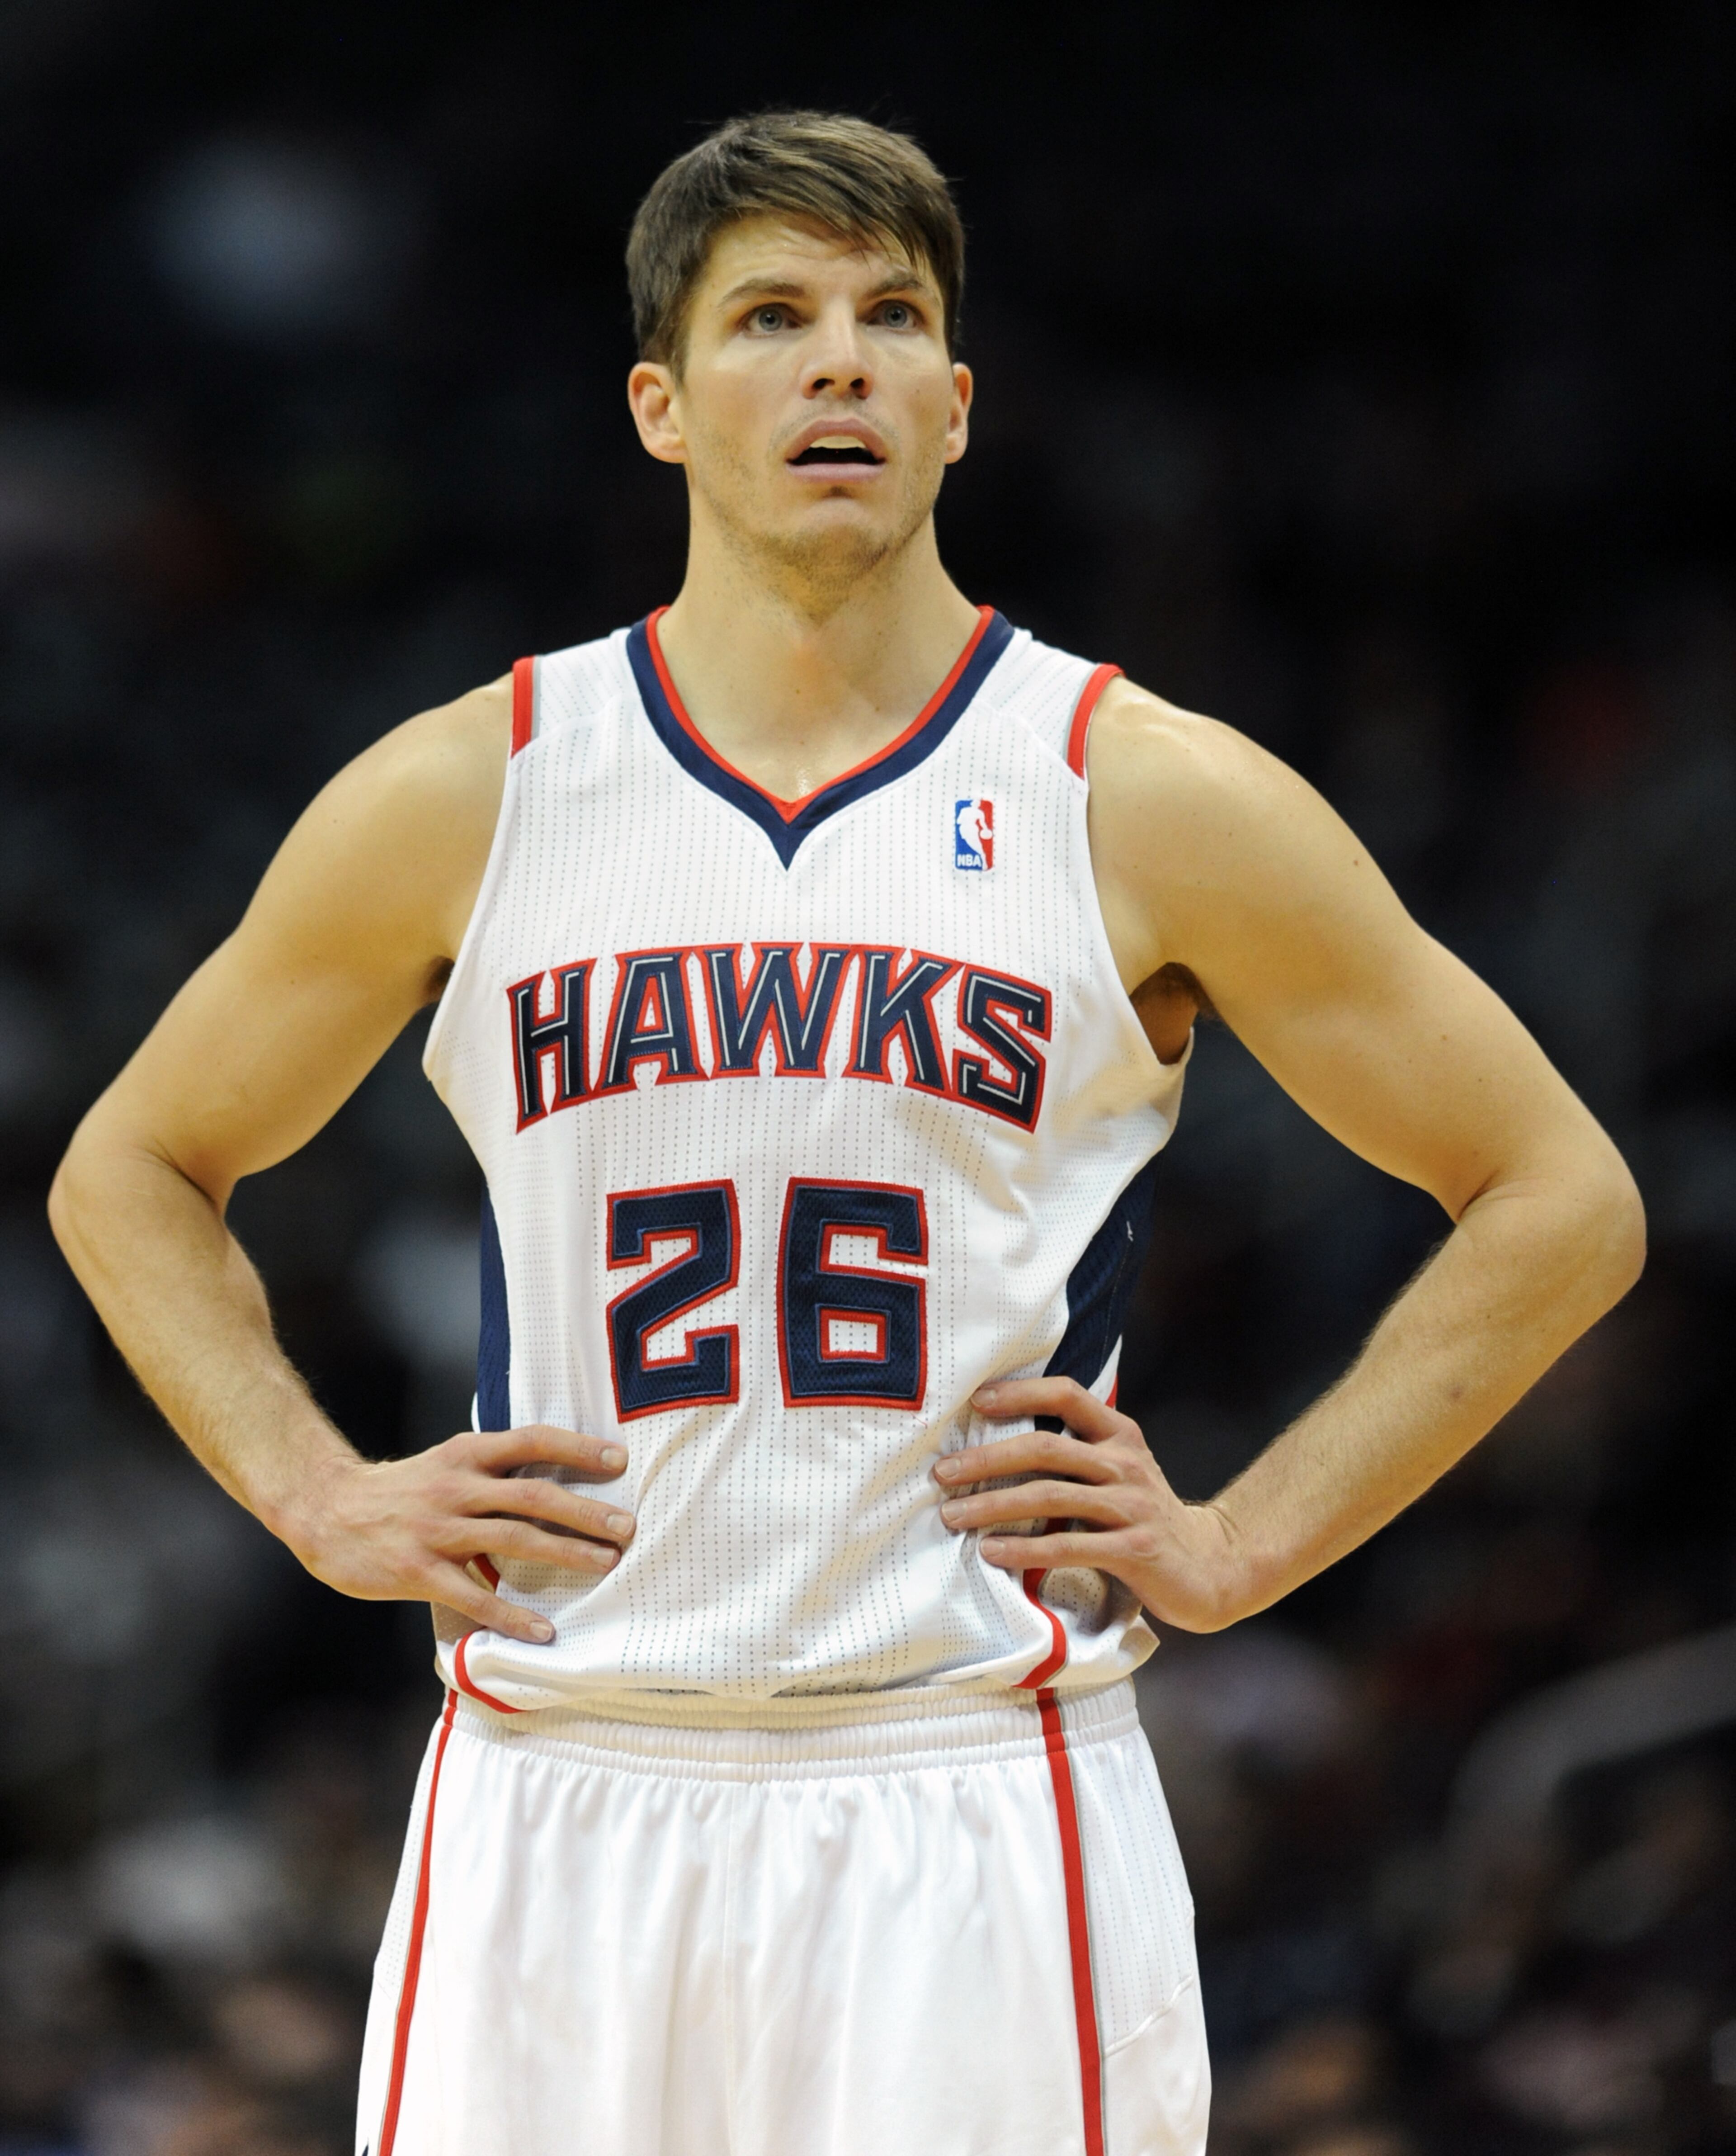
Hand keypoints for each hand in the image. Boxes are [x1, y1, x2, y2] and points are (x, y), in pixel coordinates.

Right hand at [285, 1424, 633, 1645]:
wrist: (326, 1510)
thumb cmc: (400, 1492)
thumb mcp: (446, 1463)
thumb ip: (491, 1470)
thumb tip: (553, 1479)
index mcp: (465, 1454)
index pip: (531, 1440)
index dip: (577, 1448)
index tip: (619, 1461)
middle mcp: (455, 1486)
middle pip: (532, 1493)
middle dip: (585, 1510)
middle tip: (627, 1527)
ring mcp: (437, 1530)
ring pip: (513, 1539)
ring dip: (564, 1553)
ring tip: (606, 1566)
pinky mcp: (418, 1570)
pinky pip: (474, 1596)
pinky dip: (512, 1616)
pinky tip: (543, 1631)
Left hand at [933, 1378, 1247, 1632]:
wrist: (1213, 1567)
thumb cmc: (1146, 1517)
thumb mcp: (1119, 1472)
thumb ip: (1077, 1454)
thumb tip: (998, 1444)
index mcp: (1120, 1435)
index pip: (1068, 1394)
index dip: (1021, 1392)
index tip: (975, 1399)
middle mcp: (1126, 1463)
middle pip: (1046, 1447)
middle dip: (987, 1458)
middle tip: (942, 1472)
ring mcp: (1132, 1506)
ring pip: (1050, 1495)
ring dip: (993, 1505)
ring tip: (952, 1515)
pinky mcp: (1135, 1549)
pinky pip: (1069, 1546)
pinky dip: (1025, 1549)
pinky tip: (992, 1553)